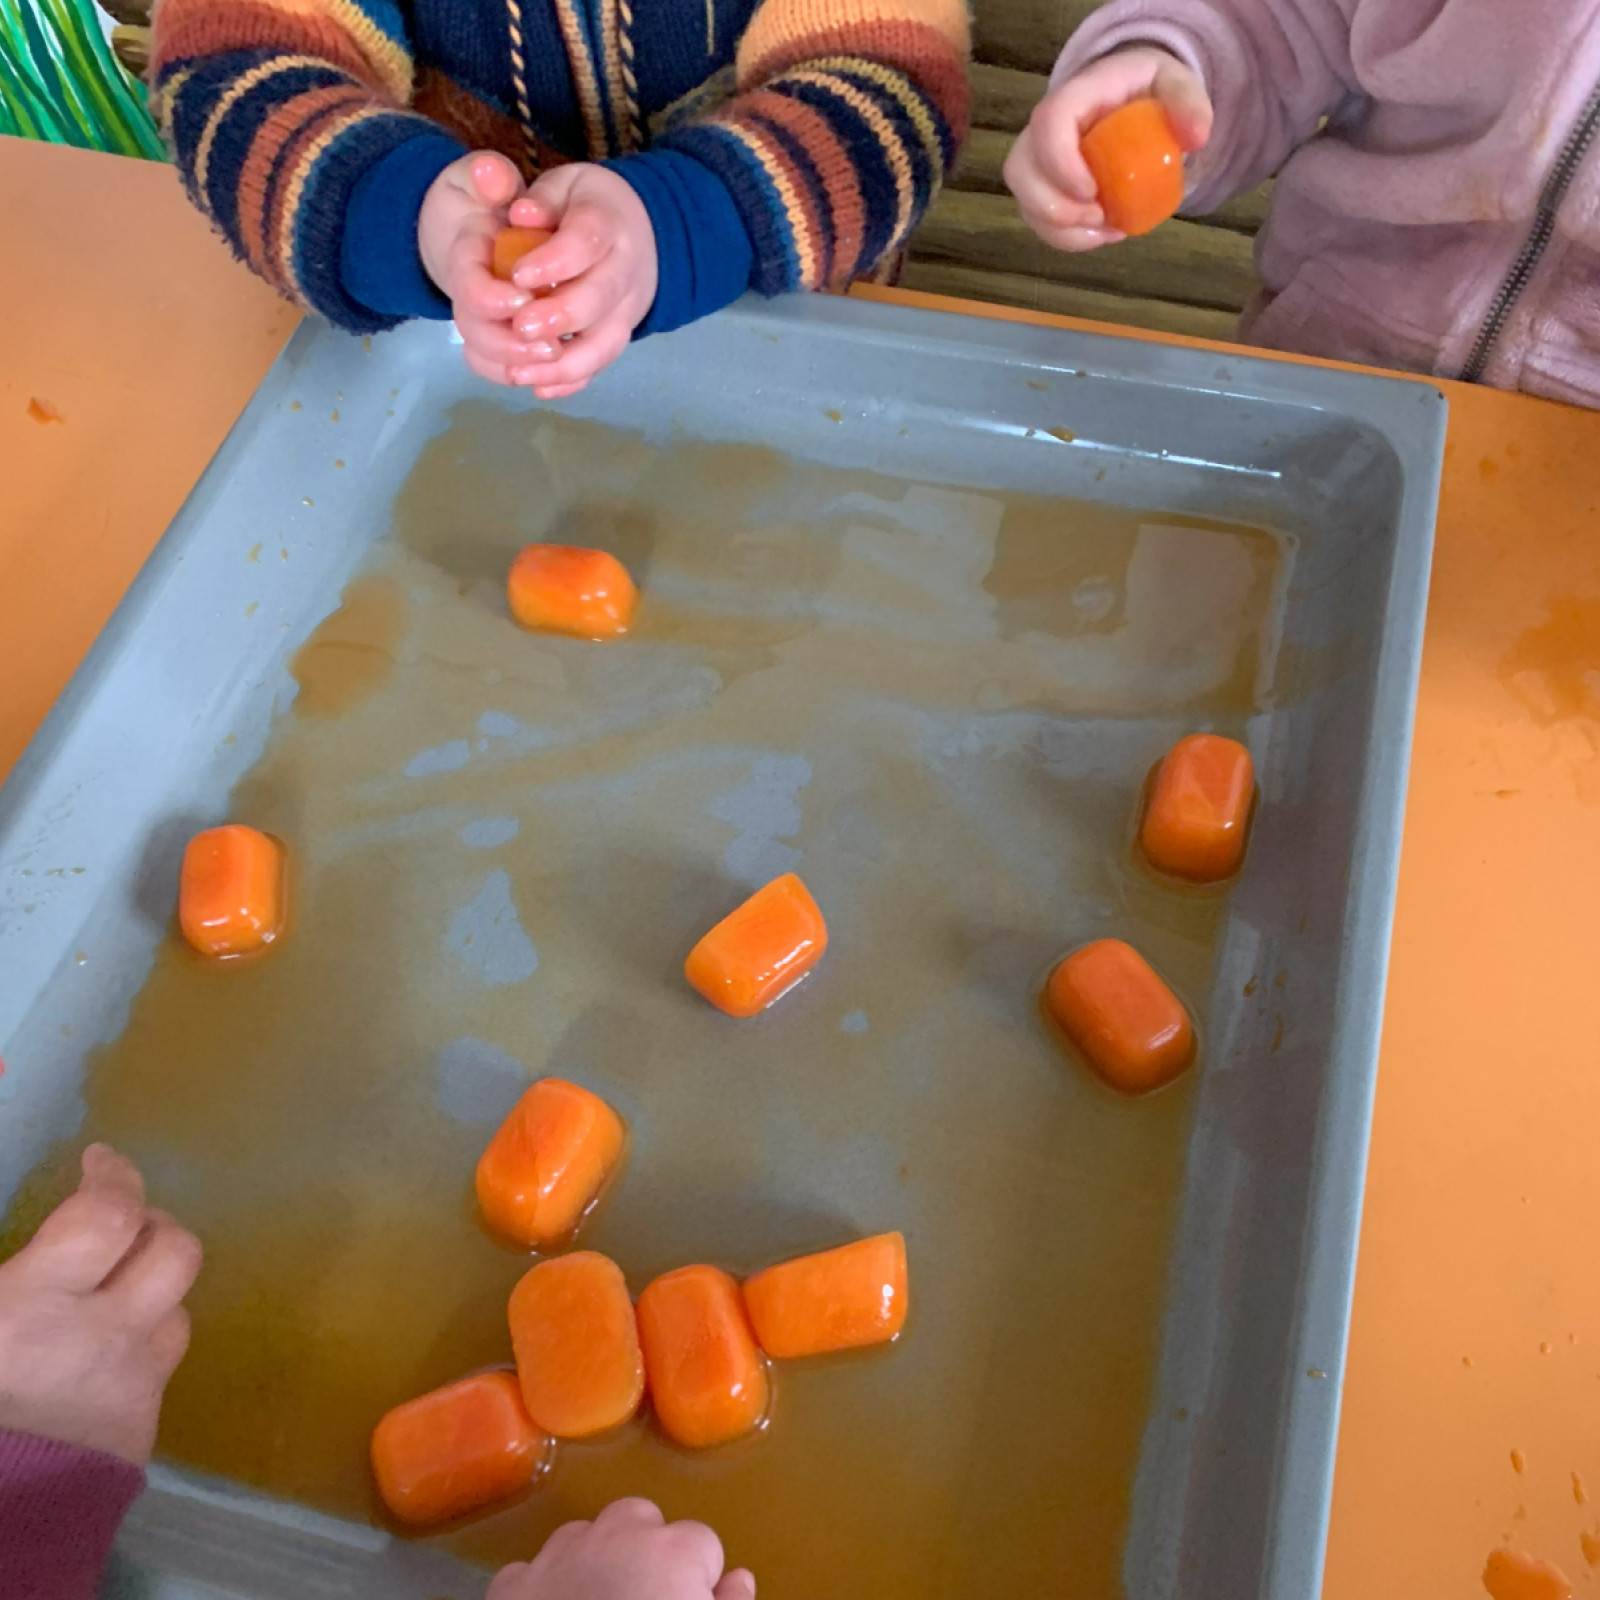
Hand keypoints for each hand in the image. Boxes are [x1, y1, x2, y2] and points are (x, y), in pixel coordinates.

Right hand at [0, 1144, 200, 1464]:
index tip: (99, 1160)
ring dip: (152, 1295)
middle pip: (177, 1253)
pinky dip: (138, 1356)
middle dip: (154, 1227)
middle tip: (122, 1226)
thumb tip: (22, 1263)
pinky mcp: (138, 1438)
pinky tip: (102, 1365)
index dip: (112, 1176)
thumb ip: (7, 1279)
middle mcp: (106, 1338)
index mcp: (40, 1307)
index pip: (109, 1215)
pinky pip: (158, 1376)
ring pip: (177, 1315)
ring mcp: (132, 1389)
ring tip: (114, 1296)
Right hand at [418, 151, 543, 388]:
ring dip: (527, 368)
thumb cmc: (493, 199)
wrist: (488, 225)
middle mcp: (474, 294)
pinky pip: (516, 373)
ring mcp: (492, 322)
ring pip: (497, 359)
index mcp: (466, 252)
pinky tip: (566, 381)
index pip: (467, 284)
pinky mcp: (512, 341)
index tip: (521, 292)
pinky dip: (542, 383)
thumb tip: (492, 176)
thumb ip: (488, 176)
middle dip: (512, 343)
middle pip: (478, 332)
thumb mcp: (487, 176)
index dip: (490, 297)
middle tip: (551, 342)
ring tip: (562, 359)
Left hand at [487, 1497, 754, 1599]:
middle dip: (646, 1555)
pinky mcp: (513, 1583)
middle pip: (642, 1521)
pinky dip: (543, 1589)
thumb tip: (739, 1581)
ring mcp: (559, 1553)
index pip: (703, 1544)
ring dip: (595, 1563)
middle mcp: (617, 1534)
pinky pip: (534, 1570)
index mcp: (674, 1551)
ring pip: (586, 1537)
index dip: (699, 1582)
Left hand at [500, 164, 657, 400]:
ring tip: (521, 372)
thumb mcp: (566, 186)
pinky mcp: (618, 335)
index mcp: (609, 224)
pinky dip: (571, 381)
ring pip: (604, 343)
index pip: (588, 242)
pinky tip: (538, 386)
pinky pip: (600, 364)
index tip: (518, 275)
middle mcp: (626, 271)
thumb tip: (520, 215)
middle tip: (521, 328)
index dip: (555, 261)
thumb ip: (543, 200)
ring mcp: (626, 310)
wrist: (639, 231)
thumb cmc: (587, 206)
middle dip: (561, 317)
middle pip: (600, 299)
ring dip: (563, 363)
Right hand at [1005, 46, 1211, 251]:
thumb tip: (1196, 139)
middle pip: (1020, 170)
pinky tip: (1102, 235)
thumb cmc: (1148, 89)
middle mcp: (1046, 129)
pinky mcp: (1045, 189)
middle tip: (1098, 216)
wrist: (1130, 99)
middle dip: (1054, 208)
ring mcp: (1040, 161)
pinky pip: (1039, 221)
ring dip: (1060, 229)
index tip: (1093, 191)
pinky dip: (1067, 238)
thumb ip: (1189, 103)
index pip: (1049, 123)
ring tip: (1105, 230)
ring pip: (1025, 201)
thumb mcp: (1177, 83)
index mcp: (1076, 96)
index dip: (1061, 164)